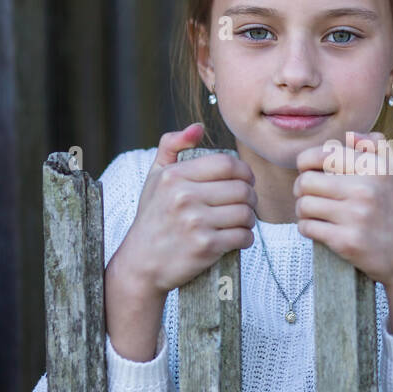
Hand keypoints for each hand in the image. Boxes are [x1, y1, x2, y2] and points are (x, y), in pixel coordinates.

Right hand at [112, 122, 257, 296]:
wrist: (141, 264)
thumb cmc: (152, 217)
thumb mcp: (154, 177)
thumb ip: (172, 145)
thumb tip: (198, 128)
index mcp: (175, 176)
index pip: (227, 164)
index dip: (244, 172)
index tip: (245, 181)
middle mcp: (184, 197)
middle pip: (242, 189)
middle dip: (251, 197)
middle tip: (246, 204)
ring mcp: (195, 222)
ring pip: (246, 213)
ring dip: (250, 219)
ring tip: (242, 221)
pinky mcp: (206, 247)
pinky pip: (243, 236)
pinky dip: (246, 238)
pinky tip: (238, 238)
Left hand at [293, 131, 392, 335]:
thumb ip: (375, 147)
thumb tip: (350, 136)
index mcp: (375, 167)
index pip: (321, 155)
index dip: (306, 163)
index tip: (310, 173)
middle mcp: (366, 189)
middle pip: (306, 181)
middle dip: (301, 189)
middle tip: (309, 196)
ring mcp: (356, 216)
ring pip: (303, 205)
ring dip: (303, 211)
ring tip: (315, 214)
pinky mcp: (347, 241)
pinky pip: (307, 228)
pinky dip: (308, 228)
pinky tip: (319, 229)